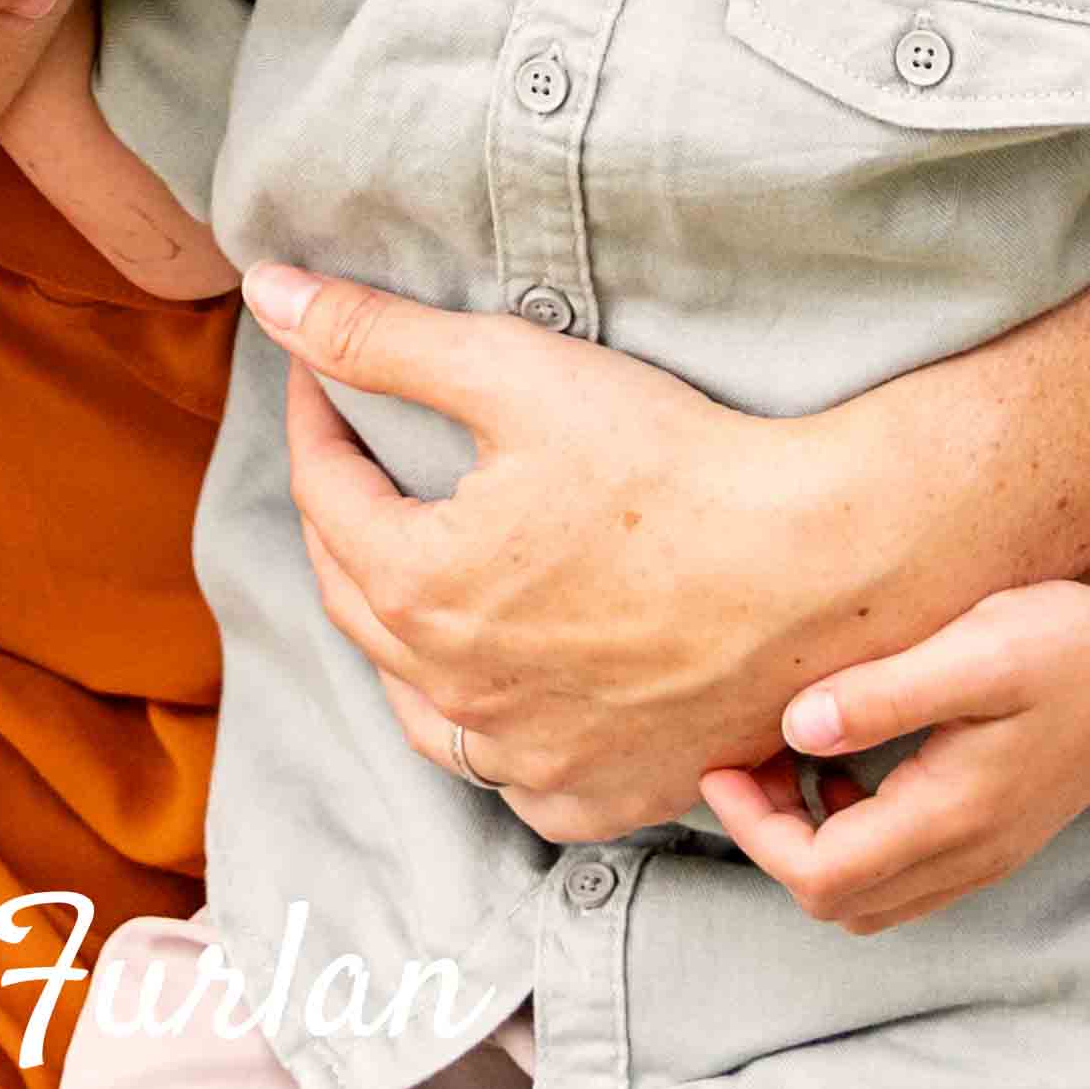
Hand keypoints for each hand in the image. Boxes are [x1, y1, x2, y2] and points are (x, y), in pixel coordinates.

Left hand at [241, 267, 837, 840]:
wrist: (819, 570)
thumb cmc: (674, 465)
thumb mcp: (513, 372)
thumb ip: (381, 337)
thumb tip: (270, 292)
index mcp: (419, 590)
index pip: (326, 495)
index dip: (318, 419)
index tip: (322, 371)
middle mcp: (456, 695)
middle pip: (356, 598)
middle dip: (343, 517)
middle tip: (356, 456)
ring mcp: (527, 758)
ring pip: (419, 704)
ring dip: (396, 634)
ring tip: (410, 573)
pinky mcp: (598, 796)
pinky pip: (508, 774)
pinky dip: (485, 726)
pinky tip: (499, 687)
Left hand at [698, 580, 1089, 934]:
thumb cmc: (1068, 646)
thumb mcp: (972, 652)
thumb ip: (883, 695)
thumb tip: (796, 728)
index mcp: (951, 818)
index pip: (820, 873)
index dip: (753, 830)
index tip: (720, 764)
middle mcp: (966, 857)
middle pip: (836, 900)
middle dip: (772, 841)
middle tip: (743, 760)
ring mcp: (984, 855)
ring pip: (868, 896)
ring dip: (812, 842)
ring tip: (787, 760)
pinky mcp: (995, 837)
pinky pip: (903, 873)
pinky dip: (854, 835)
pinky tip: (848, 764)